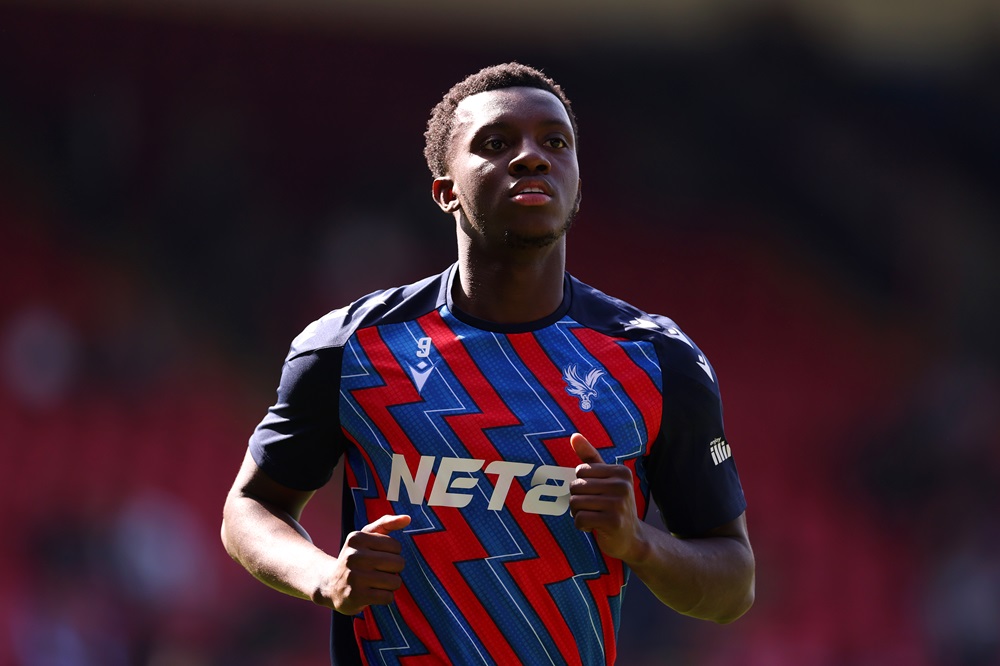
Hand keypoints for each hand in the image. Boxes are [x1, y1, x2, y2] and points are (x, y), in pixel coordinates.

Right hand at [326, 513, 410, 614]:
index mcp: (357, 538)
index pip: (396, 546)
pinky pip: (387, 597)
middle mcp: (353, 556)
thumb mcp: (366, 537)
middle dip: (395, 569)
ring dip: (391, 584)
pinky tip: (373, 593)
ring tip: (377, 583)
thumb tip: (407, 518)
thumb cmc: (356, 558)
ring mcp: (354, 577)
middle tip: (380, 571)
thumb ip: (386, 523)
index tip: (379, 557)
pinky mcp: (356, 596)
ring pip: (395, 581)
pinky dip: (386, 597)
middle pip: (398, 563)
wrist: (330, 585)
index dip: (393, 554)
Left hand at [569, 433, 643, 562]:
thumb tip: (574, 436)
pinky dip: (581, 525)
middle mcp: (622, 485)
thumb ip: (590, 457)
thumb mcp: (605, 479)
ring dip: (578, 514)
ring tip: (593, 517)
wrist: (631, 538)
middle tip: (593, 509)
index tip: (595, 494)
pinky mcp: (612, 522)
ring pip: (575, 503)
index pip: (580, 470)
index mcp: (620, 471)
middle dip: (578, 500)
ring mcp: (618, 504)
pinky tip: (594, 527)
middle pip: (576, 486)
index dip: (581, 485)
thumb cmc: (613, 505)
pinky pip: (579, 519)